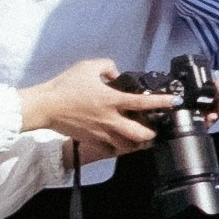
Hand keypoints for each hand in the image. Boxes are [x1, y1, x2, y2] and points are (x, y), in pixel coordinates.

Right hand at [20, 59, 177, 164]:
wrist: (44, 106)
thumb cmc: (64, 87)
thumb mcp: (88, 67)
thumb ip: (108, 67)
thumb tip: (116, 74)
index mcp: (111, 100)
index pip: (143, 103)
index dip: (162, 102)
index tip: (174, 102)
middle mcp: (109, 119)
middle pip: (141, 134)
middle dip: (153, 133)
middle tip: (156, 127)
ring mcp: (101, 133)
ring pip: (128, 146)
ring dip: (138, 142)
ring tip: (142, 136)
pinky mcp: (92, 141)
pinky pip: (112, 151)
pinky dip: (120, 148)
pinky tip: (122, 141)